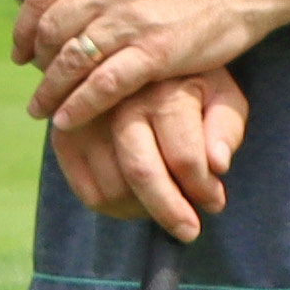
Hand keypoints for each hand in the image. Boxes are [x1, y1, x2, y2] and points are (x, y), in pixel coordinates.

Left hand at [9, 0, 281, 135]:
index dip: (23, 28)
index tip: (20, 50)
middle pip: (49, 31)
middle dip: (35, 61)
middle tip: (34, 81)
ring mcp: (130, 20)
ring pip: (69, 62)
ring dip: (49, 91)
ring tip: (39, 110)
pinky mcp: (155, 53)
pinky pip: (102, 86)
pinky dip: (79, 107)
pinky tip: (66, 121)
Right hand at [53, 65, 245, 241]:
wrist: (133, 58)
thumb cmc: (188, 83)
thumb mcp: (220, 94)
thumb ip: (225, 127)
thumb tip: (219, 165)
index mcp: (164, 90)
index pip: (184, 156)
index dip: (203, 189)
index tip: (216, 202)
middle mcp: (120, 103)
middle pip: (142, 172)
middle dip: (170, 211)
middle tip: (189, 231)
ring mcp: (86, 121)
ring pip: (114, 189)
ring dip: (144, 210)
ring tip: (166, 203)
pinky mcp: (64, 137)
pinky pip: (89, 193)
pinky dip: (116, 209)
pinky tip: (138, 200)